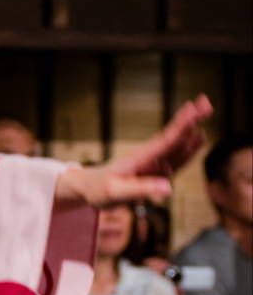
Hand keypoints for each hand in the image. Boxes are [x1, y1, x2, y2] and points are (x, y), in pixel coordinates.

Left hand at [55, 98, 210, 210]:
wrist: (89, 189)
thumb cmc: (99, 190)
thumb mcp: (116, 193)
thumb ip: (141, 189)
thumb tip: (169, 187)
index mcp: (142, 158)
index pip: (167, 139)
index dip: (182, 124)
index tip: (193, 108)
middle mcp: (150, 157)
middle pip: (175, 136)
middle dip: (191, 120)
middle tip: (206, 102)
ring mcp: (154, 163)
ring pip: (178, 145)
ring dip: (192, 131)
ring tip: (205, 113)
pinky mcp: (156, 171)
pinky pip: (176, 159)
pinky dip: (189, 148)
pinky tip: (199, 139)